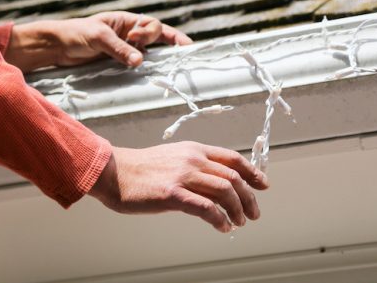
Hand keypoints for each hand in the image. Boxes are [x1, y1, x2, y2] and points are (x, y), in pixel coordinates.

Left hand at [5, 12, 192, 71]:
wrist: (56, 48)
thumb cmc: (75, 34)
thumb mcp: (98, 36)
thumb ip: (119, 48)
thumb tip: (140, 61)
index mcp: (125, 21)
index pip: (152, 25)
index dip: (164, 34)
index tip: (180, 45)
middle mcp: (128, 34)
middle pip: (155, 38)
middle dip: (158, 43)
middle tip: (146, 53)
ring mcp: (124, 50)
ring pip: (148, 53)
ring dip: (155, 59)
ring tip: (165, 66)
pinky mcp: (117, 64)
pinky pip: (136, 66)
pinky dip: (144, 70)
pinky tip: (148, 75)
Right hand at [88, 142, 268, 232]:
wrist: (113, 172)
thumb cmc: (140, 169)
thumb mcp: (172, 159)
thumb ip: (194, 167)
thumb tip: (214, 185)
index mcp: (194, 150)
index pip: (232, 158)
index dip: (252, 172)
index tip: (263, 185)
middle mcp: (192, 159)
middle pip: (233, 177)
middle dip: (248, 198)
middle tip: (253, 213)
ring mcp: (183, 175)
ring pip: (225, 191)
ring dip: (237, 210)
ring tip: (239, 222)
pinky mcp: (172, 193)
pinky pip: (206, 208)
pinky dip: (219, 219)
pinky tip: (221, 227)